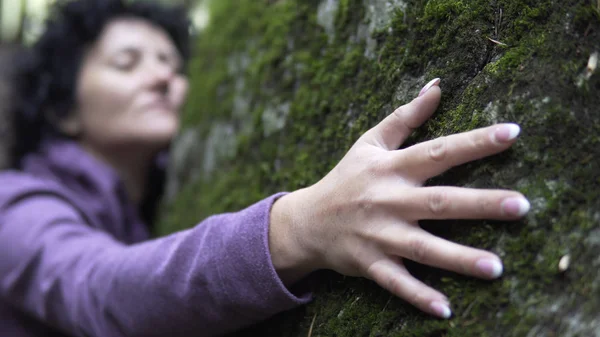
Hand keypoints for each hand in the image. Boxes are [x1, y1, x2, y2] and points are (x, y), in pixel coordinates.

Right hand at [269, 78, 529, 318]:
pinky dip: (418, 296)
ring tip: (496, 267)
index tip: (512, 133)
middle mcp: (388, 201)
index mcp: (391, 168)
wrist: (307, 221)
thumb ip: (405, 116)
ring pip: (423, 247)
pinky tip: (445, 309)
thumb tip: (438, 86)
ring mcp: (379, 235)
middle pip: (439, 202)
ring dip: (459, 258)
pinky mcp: (371, 264)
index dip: (474, 142)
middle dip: (480, 204)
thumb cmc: (345, 178)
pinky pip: (397, 282)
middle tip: (521, 206)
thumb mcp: (369, 143)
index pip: (437, 151)